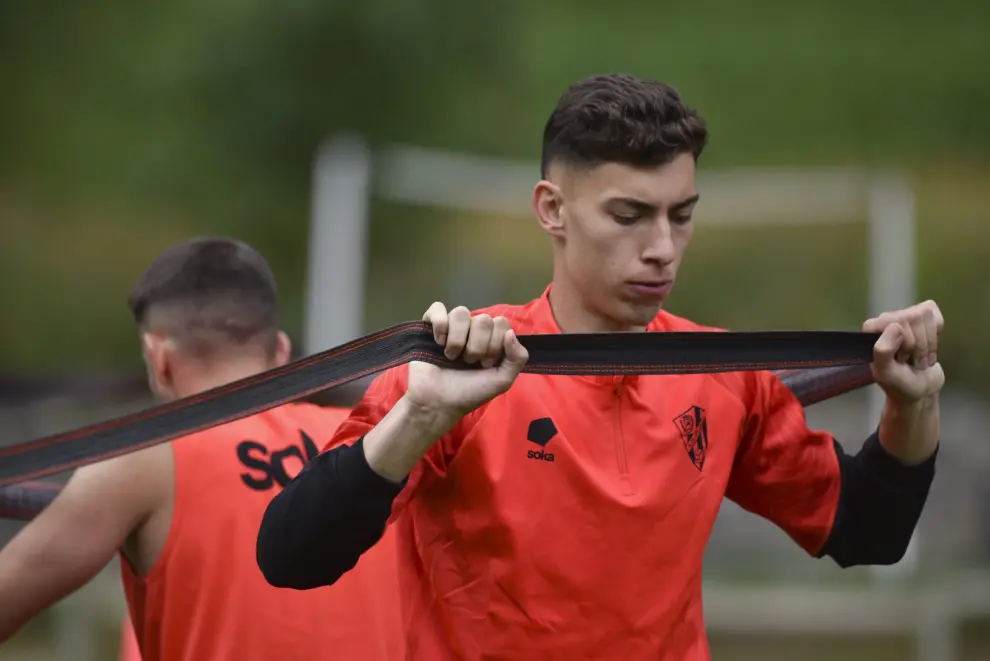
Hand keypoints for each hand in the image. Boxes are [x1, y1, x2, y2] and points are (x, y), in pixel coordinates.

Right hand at [405, 302, 528, 425]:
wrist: (438, 404)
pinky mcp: (429, 326)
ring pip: (461, 312)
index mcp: (491, 339)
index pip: (501, 323)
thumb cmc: (470, 393)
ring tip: (452, 357)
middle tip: (469, 362)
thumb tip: (510, 333)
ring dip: (458, 340)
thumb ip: (517, 359)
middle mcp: (472, 330)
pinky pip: (437, 308)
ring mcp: (451, 326)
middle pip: (483, 319)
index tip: (485, 364)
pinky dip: (440, 325)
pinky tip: (439, 342)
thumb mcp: (502, 380)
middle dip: (478, 346)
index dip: (495, 344)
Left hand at [863, 300, 944, 404]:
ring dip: (928, 345)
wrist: (920, 390)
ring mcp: (906, 318)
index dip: (905, 341)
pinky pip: (936, 318)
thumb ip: (883, 351)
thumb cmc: (899, 384)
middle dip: (918, 345)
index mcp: (872, 329)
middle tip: (912, 361)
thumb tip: (896, 326)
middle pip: (913, 317)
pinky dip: (937, 337)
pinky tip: (929, 350)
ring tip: (920, 359)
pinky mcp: (924, 321)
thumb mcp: (885, 373)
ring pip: (926, 316)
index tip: (900, 359)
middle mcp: (887, 320)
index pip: (894, 321)